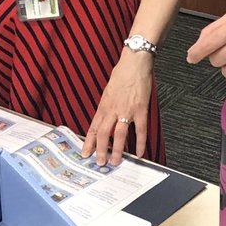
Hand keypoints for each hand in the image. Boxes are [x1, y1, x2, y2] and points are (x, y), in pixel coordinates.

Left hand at [82, 50, 153, 165]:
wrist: (134, 63)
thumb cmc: (122, 73)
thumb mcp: (108, 90)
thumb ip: (106, 106)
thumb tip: (104, 118)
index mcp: (103, 105)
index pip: (93, 127)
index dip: (88, 142)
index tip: (85, 153)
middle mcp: (112, 110)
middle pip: (102, 134)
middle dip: (100, 150)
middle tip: (100, 163)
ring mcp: (126, 110)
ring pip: (118, 135)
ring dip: (117, 150)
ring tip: (116, 162)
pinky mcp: (140, 110)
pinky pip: (140, 130)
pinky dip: (140, 143)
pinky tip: (139, 153)